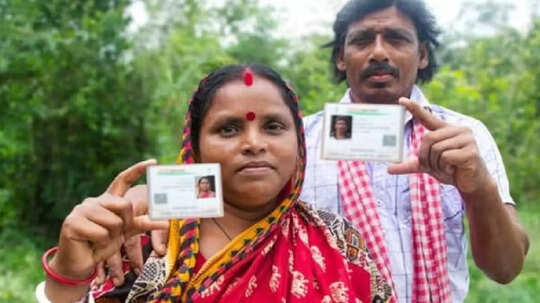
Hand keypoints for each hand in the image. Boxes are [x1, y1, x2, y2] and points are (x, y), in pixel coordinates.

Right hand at [50, 159, 168, 281]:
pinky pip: (101, 233)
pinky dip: (100, 243)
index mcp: (108, 200)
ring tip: (98, 240)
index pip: (123, 180)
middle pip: (125, 204)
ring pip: (114, 221)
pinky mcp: (72, 222)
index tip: (153, 162)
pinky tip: (89, 244)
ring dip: (111, 237)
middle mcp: (95, 201)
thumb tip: (166, 222)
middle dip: (125, 223)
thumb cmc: (103, 245)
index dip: (137, 170)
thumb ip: (143, 223)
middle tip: (113, 234)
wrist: (80, 264)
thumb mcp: (126, 232)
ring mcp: (82, 209)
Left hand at [388, 98, 491, 193]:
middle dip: (426, 156)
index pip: (427, 117)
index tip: (401, 100)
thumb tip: (388, 169)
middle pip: (428, 138)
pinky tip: (454, 169)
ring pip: (436, 149)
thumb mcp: (427, 166)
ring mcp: (467, 139)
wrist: (472, 184)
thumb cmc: (450, 170)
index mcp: (445, 130)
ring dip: (436, 164)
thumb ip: (410, 165)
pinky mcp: (471, 151)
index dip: (414, 108)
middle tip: (436, 166)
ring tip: (447, 167)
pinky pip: (446, 157)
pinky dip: (445, 167)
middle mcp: (458, 130)